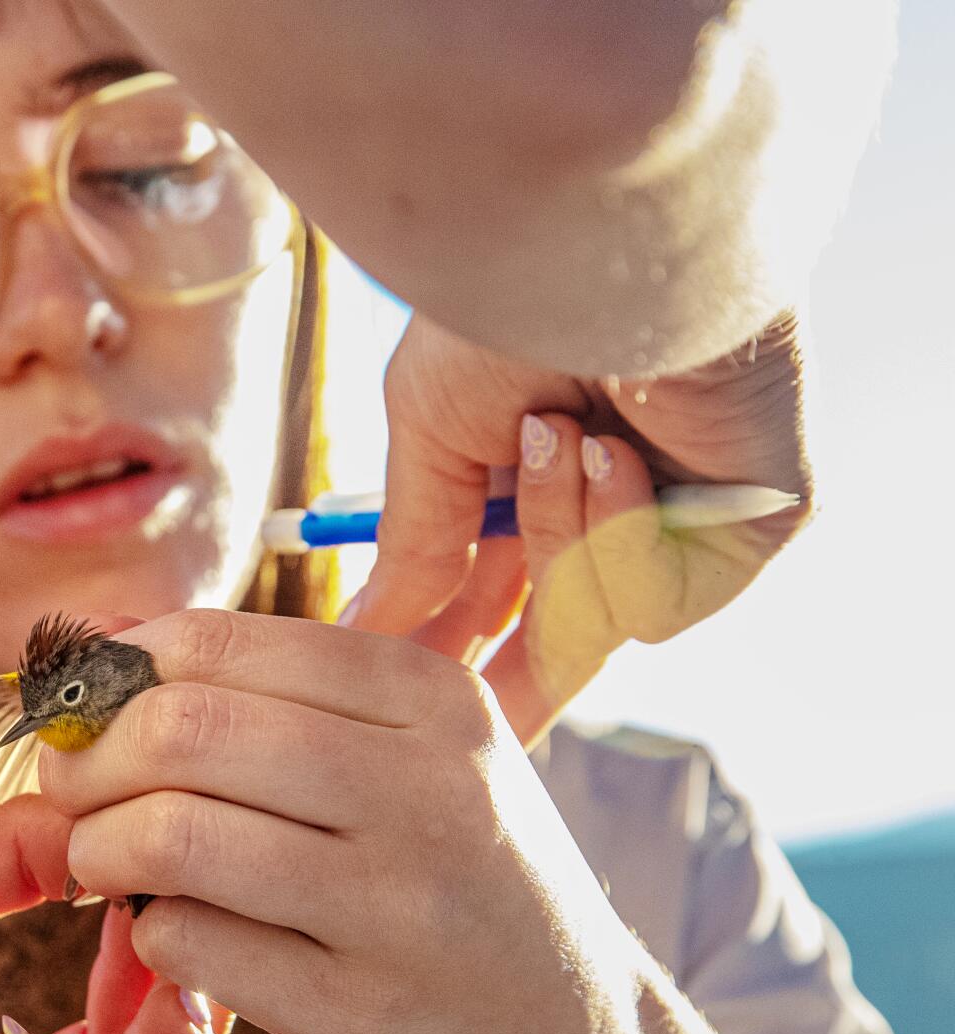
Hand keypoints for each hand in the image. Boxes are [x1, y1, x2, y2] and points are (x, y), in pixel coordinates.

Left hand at [40, 609, 731, 1033]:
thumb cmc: (462, 878)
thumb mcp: (418, 755)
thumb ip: (276, 692)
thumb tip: (100, 643)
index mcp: (433, 699)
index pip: (218, 643)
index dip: (116, 672)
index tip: (84, 707)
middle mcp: (427, 790)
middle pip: (182, 730)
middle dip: (88, 757)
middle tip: (68, 787)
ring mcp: (397, 907)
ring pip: (171, 838)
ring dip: (97, 847)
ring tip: (101, 861)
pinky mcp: (360, 1012)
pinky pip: (190, 945)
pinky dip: (149, 934)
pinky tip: (170, 932)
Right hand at [347, 312, 813, 742]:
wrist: (614, 250)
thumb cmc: (515, 308)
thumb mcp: (429, 432)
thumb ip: (412, 546)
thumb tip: (365, 633)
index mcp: (530, 488)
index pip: (490, 605)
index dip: (441, 657)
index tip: (381, 700)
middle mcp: (609, 512)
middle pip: (553, 646)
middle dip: (497, 679)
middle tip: (448, 710)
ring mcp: (678, 527)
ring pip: (587, 621)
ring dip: (549, 534)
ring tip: (555, 433)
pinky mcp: (741, 535)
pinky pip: (650, 603)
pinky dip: (614, 536)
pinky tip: (613, 452)